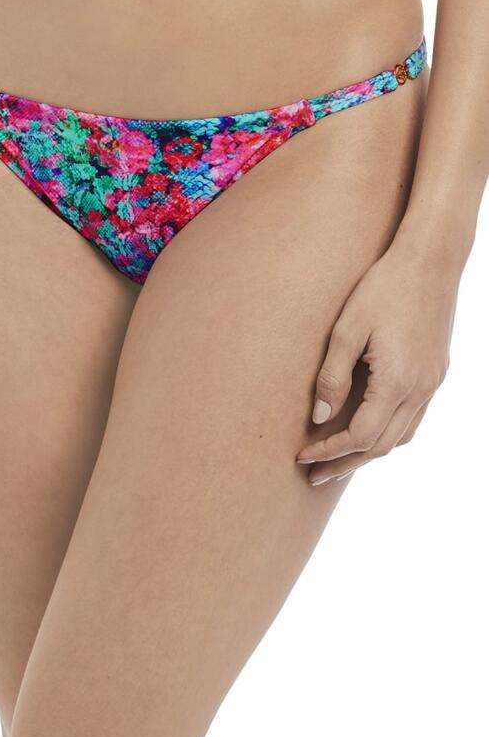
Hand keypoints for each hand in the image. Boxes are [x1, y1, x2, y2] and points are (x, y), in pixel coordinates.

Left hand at [297, 239, 458, 485]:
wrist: (430, 261)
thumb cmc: (382, 289)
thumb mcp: (346, 330)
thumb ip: (332, 377)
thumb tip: (318, 417)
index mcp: (396, 382)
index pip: (359, 437)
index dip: (329, 451)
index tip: (302, 456)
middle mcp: (419, 390)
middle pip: (380, 446)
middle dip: (345, 463)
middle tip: (315, 476)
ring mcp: (431, 384)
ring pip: (399, 437)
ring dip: (367, 454)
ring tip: (338, 461)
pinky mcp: (435, 374)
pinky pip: (412, 419)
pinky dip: (387, 434)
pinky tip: (368, 432)